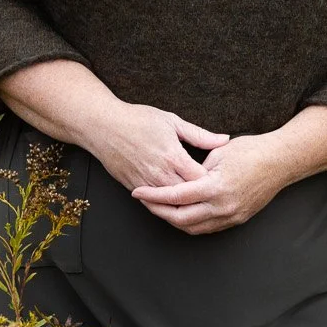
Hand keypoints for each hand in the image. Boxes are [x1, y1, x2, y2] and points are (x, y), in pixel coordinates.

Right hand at [82, 101, 230, 191]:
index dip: (213, 181)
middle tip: (214, 196)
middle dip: (202, 197)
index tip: (221, 179)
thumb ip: (199, 135)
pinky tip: (176, 205)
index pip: (201, 179)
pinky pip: (155, 205)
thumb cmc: (136, 120)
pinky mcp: (135, 187)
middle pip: (189, 196)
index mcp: (173, 156)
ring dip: (185, 205)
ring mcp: (147, 183)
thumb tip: (223, 140)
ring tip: (199, 204)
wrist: (103, 126)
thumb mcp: (171, 121)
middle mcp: (160, 173)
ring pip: (172, 205)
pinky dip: (167, 206)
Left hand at [128, 132, 288, 233]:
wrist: (280, 162)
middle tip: (143, 201)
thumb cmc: (250, 150)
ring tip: (158, 207)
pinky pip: (207, 228)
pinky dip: (190, 223)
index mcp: (215, 187)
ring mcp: (231, 216)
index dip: (153, 195)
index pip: (176, 197)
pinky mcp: (237, 219)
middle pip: (180, 219)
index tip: (137, 191)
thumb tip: (178, 176)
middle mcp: (223, 207)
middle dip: (158, 211)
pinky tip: (180, 213)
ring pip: (193, 228)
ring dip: (173, 220)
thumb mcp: (218, 152)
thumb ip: (196, 168)